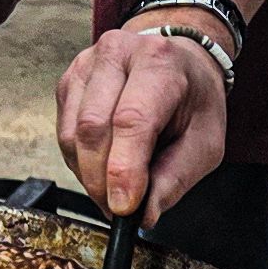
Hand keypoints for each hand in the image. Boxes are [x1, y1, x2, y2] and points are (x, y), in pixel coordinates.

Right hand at [57, 22, 230, 226]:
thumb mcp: (205, 142)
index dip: (123, 169)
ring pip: (72, 134)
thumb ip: (175, 178)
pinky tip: (102, 167)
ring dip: (88, 175)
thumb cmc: (193, 100)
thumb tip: (142, 215)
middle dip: (101, 180)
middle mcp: (117, 53)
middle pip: (93, 127)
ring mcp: (86, 64)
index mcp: (159, 62)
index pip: (132, 119)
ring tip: (113, 189)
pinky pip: (63, 133)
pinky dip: (80, 162)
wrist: (178, 62)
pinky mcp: (68, 80)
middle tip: (118, 209)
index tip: (123, 208)